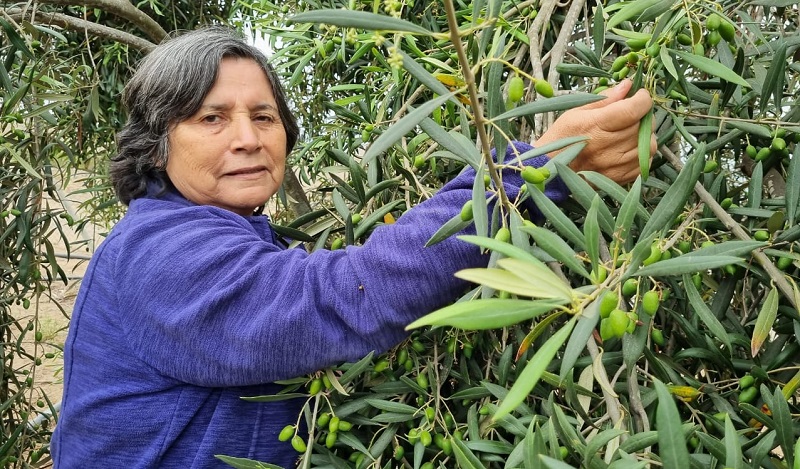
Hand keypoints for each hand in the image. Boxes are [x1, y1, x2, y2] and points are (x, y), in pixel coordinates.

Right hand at [533, 79, 656, 183]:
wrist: (550, 169)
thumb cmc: (561, 137)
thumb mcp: (576, 112)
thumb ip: (605, 99)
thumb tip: (628, 85)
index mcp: (595, 126)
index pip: (633, 110)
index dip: (642, 99)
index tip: (639, 96)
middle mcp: (607, 146)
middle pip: (643, 126)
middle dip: (642, 116)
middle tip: (631, 114)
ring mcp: (614, 165)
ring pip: (648, 145)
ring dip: (644, 135)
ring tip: (631, 132)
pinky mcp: (618, 178)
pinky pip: (644, 163)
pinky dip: (642, 153)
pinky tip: (630, 148)